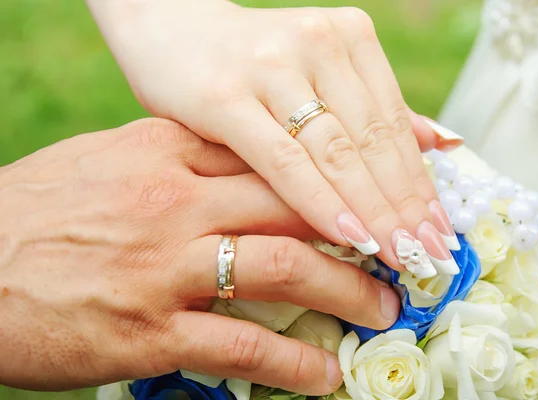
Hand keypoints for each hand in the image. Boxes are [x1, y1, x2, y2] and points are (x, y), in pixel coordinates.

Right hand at [0, 119, 399, 393]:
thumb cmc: (37, 211)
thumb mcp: (108, 160)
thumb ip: (174, 159)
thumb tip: (235, 167)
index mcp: (163, 152)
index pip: (267, 153)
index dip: (327, 173)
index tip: (363, 192)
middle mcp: (174, 204)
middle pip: (291, 204)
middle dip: (355, 227)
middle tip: (394, 249)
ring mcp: (166, 268)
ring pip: (284, 269)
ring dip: (344, 291)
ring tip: (380, 309)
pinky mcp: (151, 332)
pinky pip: (242, 346)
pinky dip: (293, 363)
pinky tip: (324, 373)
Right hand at [87, 0, 462, 274]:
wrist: (166, 24)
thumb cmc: (246, 61)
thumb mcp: (315, 70)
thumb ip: (373, 106)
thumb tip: (440, 142)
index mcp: (347, 39)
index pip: (395, 125)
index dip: (422, 184)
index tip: (442, 232)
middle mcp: (318, 45)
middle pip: (374, 142)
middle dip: (406, 207)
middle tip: (432, 256)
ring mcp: (272, 68)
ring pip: (338, 153)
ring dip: (375, 211)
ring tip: (403, 256)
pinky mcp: (224, 96)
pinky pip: (284, 160)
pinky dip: (321, 201)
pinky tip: (350, 237)